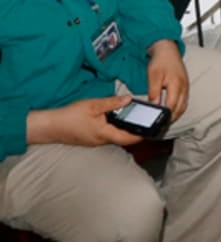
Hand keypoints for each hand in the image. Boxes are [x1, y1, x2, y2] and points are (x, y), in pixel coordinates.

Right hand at [26, 95, 143, 147]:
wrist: (50, 126)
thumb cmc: (70, 116)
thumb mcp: (93, 105)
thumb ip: (112, 103)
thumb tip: (129, 99)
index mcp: (104, 134)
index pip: (128, 138)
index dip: (140, 135)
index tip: (150, 129)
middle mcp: (101, 141)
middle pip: (122, 138)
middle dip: (134, 131)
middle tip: (144, 121)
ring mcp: (94, 141)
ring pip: (114, 136)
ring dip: (123, 129)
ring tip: (132, 118)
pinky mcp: (89, 139)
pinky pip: (105, 135)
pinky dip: (113, 128)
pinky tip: (114, 119)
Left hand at [145, 39, 188, 121]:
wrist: (168, 50)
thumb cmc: (160, 61)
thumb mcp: (153, 76)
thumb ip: (154, 92)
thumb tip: (154, 106)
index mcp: (176, 85)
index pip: (171, 106)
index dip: (165, 116)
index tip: (158, 123)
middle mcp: (184, 87)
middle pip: (180, 108)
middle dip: (171, 118)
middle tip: (161, 126)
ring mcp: (186, 87)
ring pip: (183, 106)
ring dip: (176, 114)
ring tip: (165, 121)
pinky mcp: (185, 85)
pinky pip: (184, 101)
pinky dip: (178, 108)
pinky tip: (171, 110)